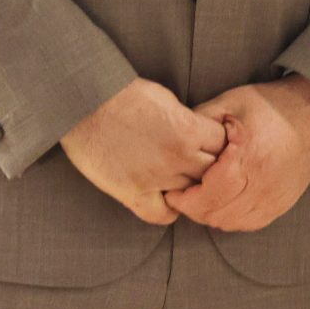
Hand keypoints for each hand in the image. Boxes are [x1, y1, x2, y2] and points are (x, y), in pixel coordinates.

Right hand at [60, 78, 227, 225]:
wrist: (85, 103)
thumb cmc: (123, 94)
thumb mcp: (166, 99)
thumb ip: (188, 121)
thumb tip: (200, 134)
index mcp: (188, 130)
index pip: (224, 144)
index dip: (221, 143)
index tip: (214, 142)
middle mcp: (177, 157)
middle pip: (213, 172)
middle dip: (212, 167)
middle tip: (203, 164)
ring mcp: (155, 178)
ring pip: (191, 194)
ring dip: (191, 188)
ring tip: (185, 180)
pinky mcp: (132, 193)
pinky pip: (162, 215)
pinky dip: (168, 209)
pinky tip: (167, 198)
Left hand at [164, 76, 309, 232]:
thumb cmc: (271, 106)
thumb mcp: (230, 103)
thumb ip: (200, 121)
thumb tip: (173, 138)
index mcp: (247, 157)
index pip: (206, 195)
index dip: (184, 199)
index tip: (172, 191)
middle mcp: (262, 183)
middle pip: (215, 214)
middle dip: (192, 209)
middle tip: (182, 195)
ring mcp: (273, 198)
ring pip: (230, 223)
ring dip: (210, 215)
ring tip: (201, 197)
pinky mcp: (280, 204)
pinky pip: (248, 224)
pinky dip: (230, 219)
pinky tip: (223, 203)